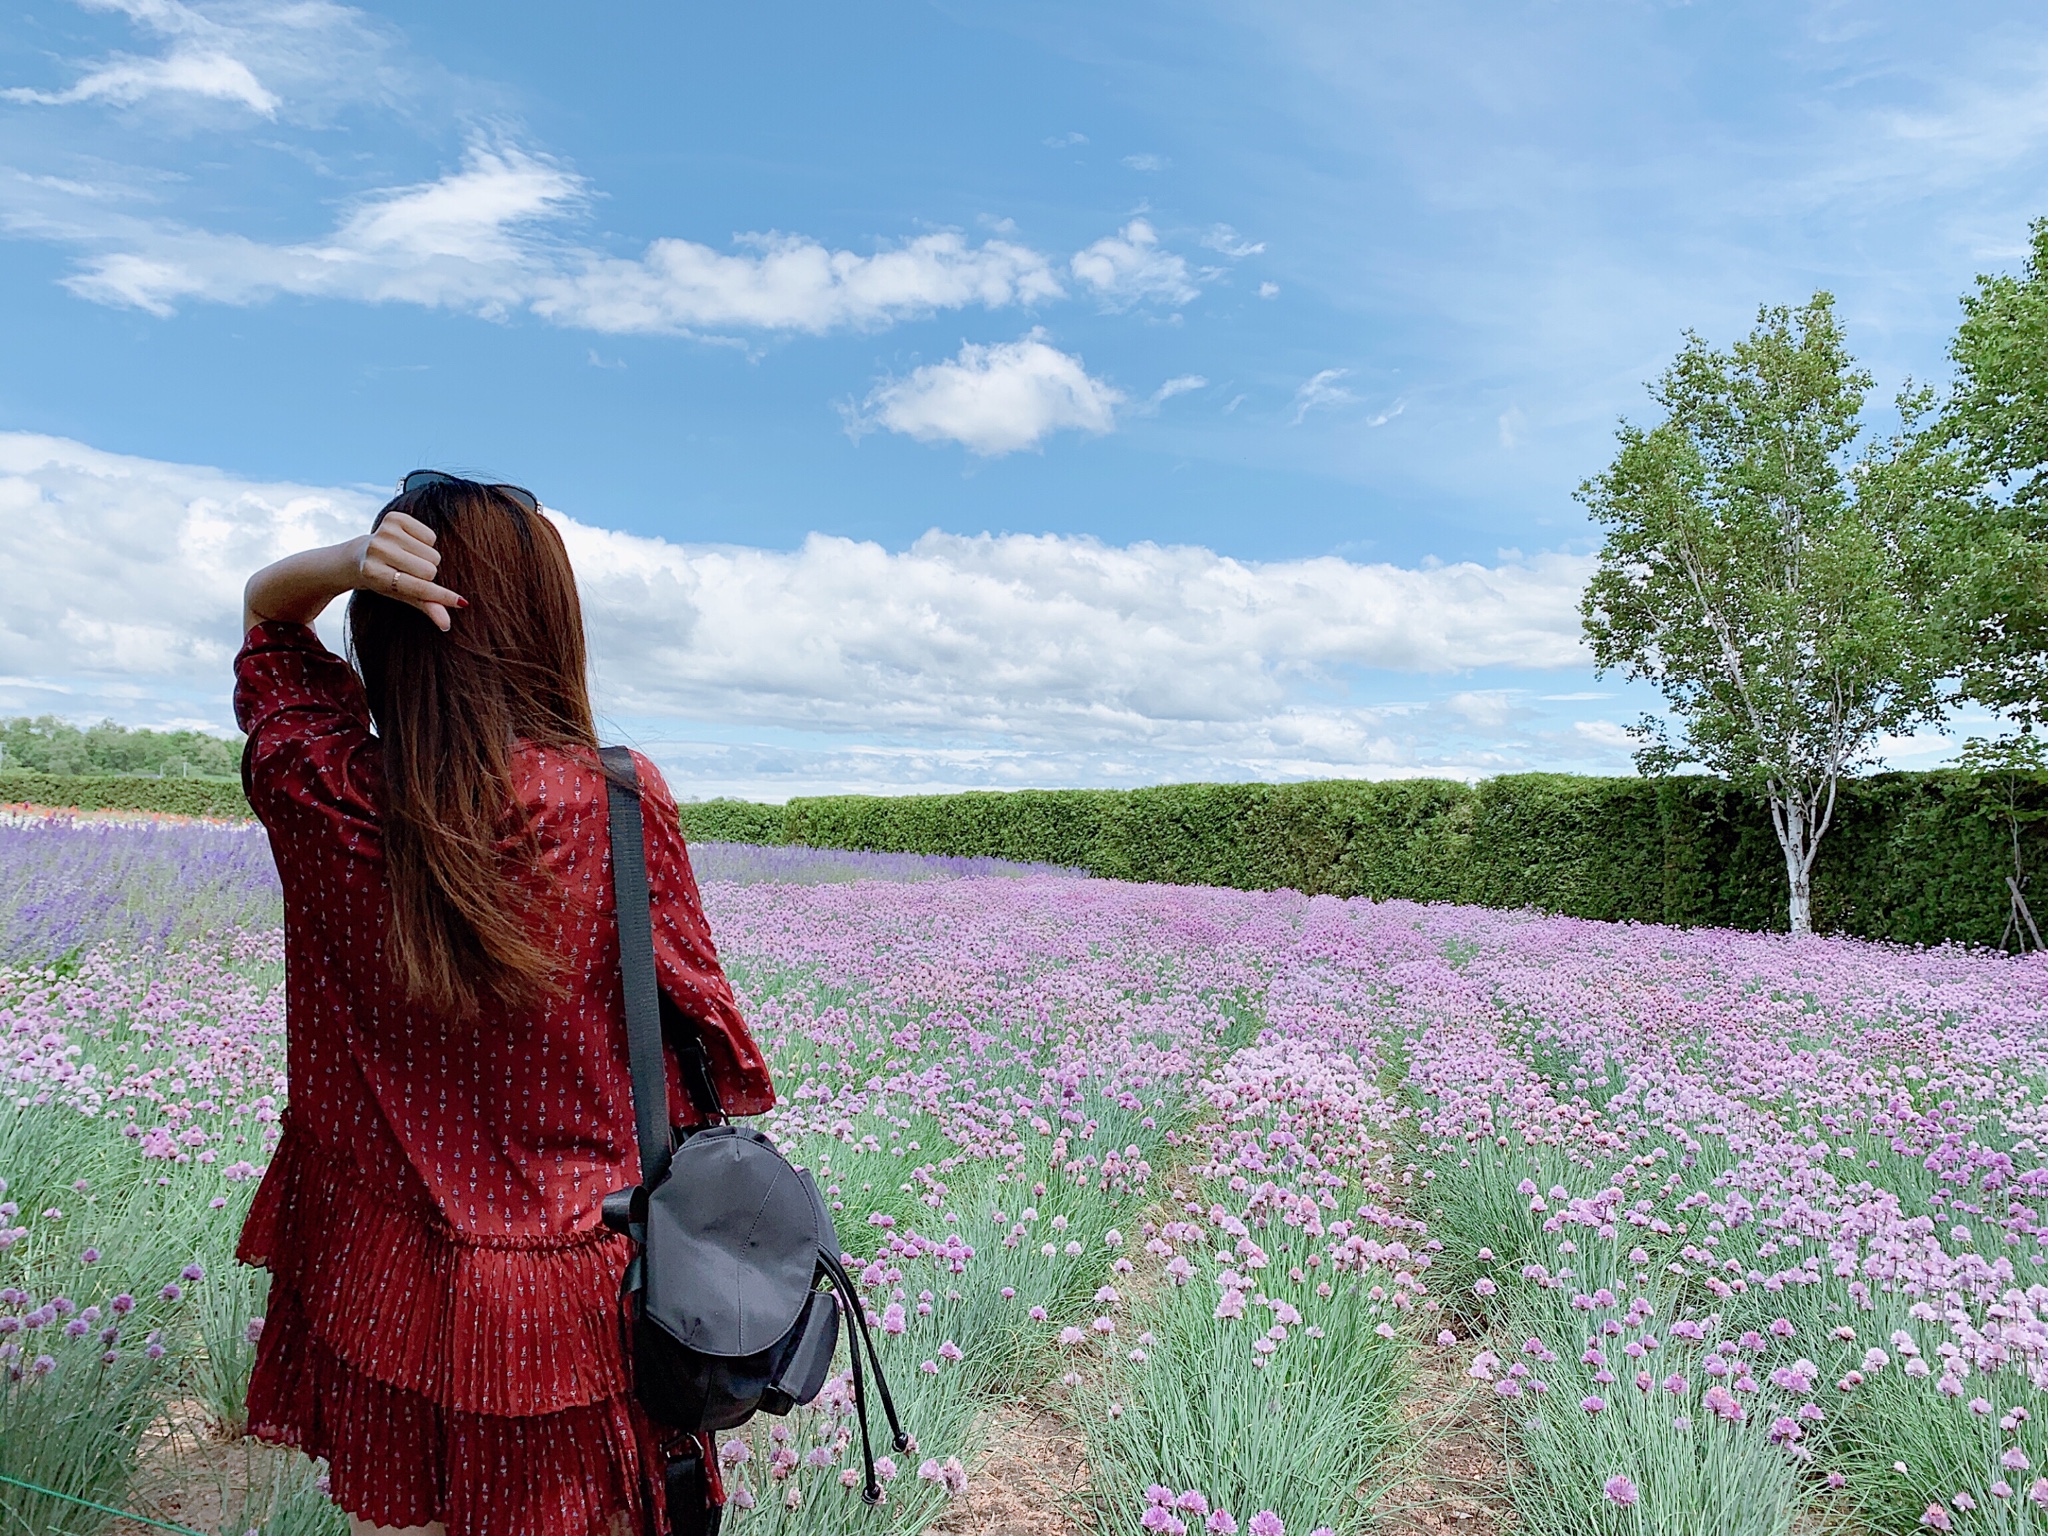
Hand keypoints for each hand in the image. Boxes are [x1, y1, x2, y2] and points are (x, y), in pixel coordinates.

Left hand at [356, 511, 466, 632]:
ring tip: (408, 559)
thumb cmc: (384, 579)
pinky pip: (430, 535)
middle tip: (411, 573)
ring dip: (426, 559)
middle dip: (427, 574)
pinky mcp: (393, 517)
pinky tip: (409, 545)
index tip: (461, 602)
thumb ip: (425, 606)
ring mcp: (384, 532)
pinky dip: (425, 542)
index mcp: (374, 574)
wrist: (360, 555)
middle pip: (429, 569)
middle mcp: (377, 550)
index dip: (442, 595)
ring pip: (432, 553)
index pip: (418, 587)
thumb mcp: (401, 595)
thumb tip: (446, 624)